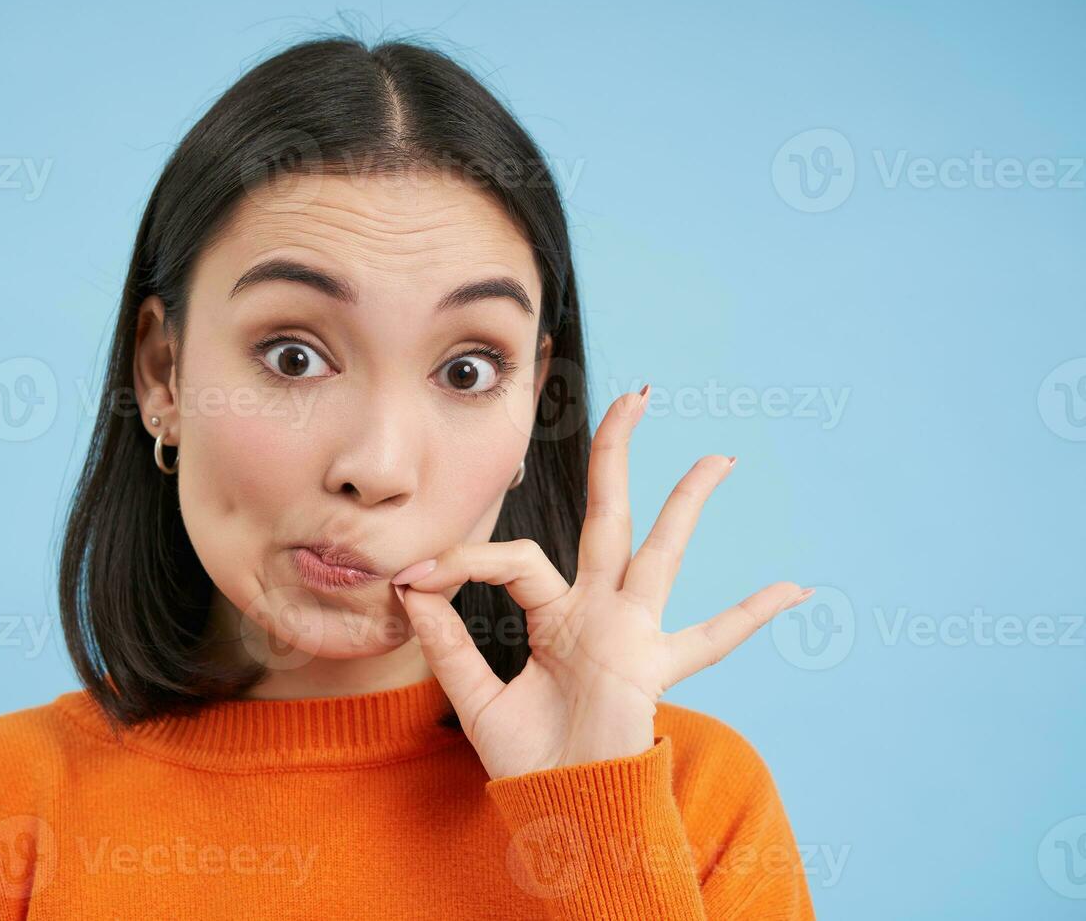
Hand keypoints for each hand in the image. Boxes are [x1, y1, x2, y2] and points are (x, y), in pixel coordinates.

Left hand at [392, 385, 812, 779]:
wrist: (559, 809)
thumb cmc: (527, 757)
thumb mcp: (475, 695)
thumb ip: (448, 642)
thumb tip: (409, 586)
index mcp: (556, 613)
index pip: (513, 559)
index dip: (462, 561)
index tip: (412, 579)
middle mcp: (600, 611)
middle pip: (609, 516)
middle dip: (617, 456)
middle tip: (636, 396)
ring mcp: (633, 633)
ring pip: (662, 553)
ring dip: (686, 504)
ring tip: (718, 458)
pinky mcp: (652, 667)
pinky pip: (711, 640)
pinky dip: (751, 616)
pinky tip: (795, 589)